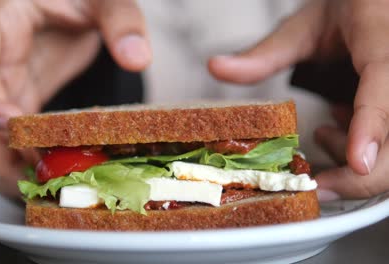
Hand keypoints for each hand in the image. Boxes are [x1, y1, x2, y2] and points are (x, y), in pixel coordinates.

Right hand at [0, 0, 149, 196]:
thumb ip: (119, 18)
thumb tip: (136, 57)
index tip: (10, 124)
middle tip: (34, 182)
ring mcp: (6, 87)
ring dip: (8, 170)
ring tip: (45, 189)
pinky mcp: (25, 100)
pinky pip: (14, 139)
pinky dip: (27, 162)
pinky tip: (53, 175)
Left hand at [208, 0, 388, 198]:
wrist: (374, 1)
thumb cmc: (344, 10)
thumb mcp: (303, 27)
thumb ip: (264, 54)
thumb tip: (215, 67)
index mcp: (381, 38)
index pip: (384, 86)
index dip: (371, 127)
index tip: (357, 163)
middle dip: (360, 172)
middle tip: (316, 181)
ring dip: (360, 157)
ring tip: (324, 135)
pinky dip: (367, 146)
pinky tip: (342, 126)